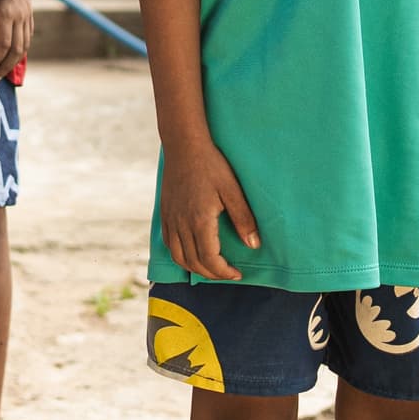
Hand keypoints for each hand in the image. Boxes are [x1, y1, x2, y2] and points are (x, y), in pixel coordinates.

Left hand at [0, 0, 33, 76]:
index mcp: (6, 14)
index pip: (3, 46)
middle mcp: (19, 17)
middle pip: (17, 50)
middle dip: (5, 67)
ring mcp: (26, 15)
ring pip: (25, 45)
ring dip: (14, 61)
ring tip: (3, 71)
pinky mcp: (29, 13)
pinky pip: (29, 35)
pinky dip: (22, 48)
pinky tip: (13, 54)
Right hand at [162, 139, 260, 280]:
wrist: (184, 146)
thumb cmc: (211, 165)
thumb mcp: (233, 190)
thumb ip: (243, 219)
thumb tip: (253, 245)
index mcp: (199, 221)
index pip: (209, 259)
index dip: (224, 272)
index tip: (237, 273)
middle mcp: (181, 224)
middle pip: (194, 262)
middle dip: (212, 274)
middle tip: (228, 273)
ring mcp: (170, 220)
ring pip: (178, 257)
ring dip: (195, 268)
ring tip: (211, 268)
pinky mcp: (165, 214)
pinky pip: (169, 244)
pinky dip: (181, 256)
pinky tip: (192, 253)